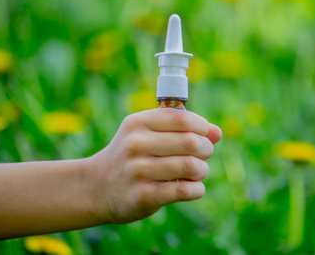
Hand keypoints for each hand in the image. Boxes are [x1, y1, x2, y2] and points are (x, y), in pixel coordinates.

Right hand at [88, 108, 221, 223]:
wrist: (96, 187)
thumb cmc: (131, 156)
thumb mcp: (147, 134)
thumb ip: (182, 130)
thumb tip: (218, 133)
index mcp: (138, 123)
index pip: (182, 119)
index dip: (202, 127)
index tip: (204, 135)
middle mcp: (135, 144)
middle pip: (190, 141)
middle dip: (206, 149)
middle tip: (204, 154)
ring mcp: (137, 170)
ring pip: (190, 166)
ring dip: (202, 170)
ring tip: (198, 171)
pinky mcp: (142, 195)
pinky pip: (183, 191)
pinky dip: (197, 189)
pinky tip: (193, 187)